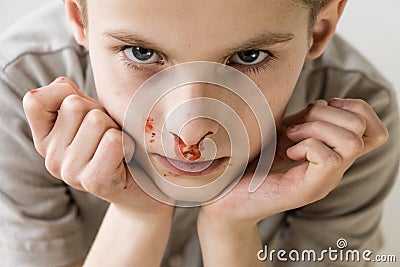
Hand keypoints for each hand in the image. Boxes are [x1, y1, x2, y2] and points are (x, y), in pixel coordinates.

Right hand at [23, 77, 171, 217]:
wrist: (143, 186)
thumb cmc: (118, 145)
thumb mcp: (91, 118)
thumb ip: (73, 99)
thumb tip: (63, 85)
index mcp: (45, 140)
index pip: (34, 101)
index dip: (62, 92)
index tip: (85, 108)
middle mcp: (51, 158)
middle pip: (75, 105)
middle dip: (101, 112)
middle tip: (111, 133)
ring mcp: (70, 172)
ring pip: (96, 120)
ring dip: (115, 127)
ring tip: (119, 145)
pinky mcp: (94, 181)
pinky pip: (113, 139)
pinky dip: (126, 142)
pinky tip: (127, 156)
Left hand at [199, 98, 388, 226]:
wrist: (226, 193)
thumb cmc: (251, 160)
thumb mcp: (283, 132)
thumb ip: (307, 120)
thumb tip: (325, 103)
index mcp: (330, 152)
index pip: (373, 130)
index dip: (356, 108)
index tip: (322, 106)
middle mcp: (333, 168)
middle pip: (362, 128)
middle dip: (326, 114)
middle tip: (295, 126)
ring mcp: (323, 180)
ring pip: (351, 142)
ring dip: (316, 129)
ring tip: (290, 137)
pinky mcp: (308, 190)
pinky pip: (329, 159)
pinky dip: (307, 146)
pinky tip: (287, 151)